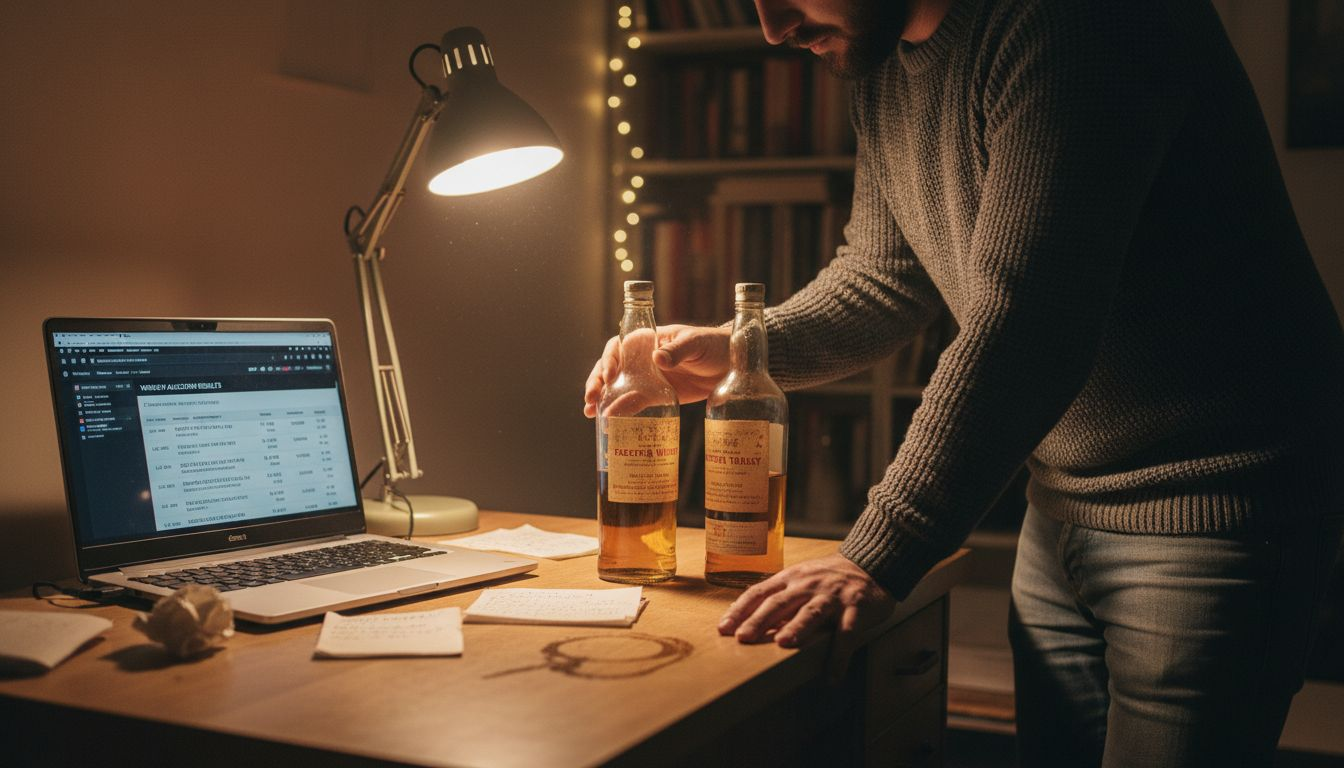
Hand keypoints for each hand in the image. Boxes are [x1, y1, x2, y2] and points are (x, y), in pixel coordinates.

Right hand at [583, 324, 729, 417]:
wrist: (732, 366)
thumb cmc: (714, 345)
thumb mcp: (697, 344)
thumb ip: (678, 350)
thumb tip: (658, 359)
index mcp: (648, 340)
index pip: (619, 347)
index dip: (609, 360)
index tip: (610, 377)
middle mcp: (641, 359)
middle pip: (610, 368)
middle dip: (596, 382)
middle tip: (591, 399)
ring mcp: (647, 378)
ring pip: (616, 387)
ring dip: (601, 399)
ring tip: (590, 413)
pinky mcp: (655, 396)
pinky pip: (631, 403)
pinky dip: (617, 411)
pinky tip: (606, 422)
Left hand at [717, 554, 894, 680]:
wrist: (870, 564)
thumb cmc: (828, 577)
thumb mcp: (800, 578)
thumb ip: (779, 596)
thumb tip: (749, 622)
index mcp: (790, 578)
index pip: (759, 592)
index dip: (740, 610)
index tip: (723, 629)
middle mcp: (808, 584)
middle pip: (779, 602)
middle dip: (759, 620)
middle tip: (743, 638)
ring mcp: (832, 595)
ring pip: (811, 612)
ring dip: (796, 627)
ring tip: (782, 643)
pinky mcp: (856, 607)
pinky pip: (847, 633)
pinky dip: (838, 656)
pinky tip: (831, 677)